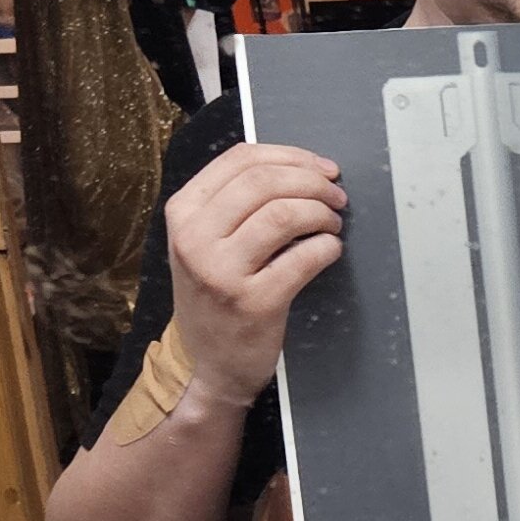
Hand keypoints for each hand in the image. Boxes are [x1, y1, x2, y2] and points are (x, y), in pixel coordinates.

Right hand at [163, 140, 345, 401]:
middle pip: (264, 181)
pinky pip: (302, 259)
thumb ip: (234, 201)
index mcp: (183, 211)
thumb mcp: (204, 241)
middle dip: (313, 181)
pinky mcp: (253, 302)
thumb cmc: (215, 295)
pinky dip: (327, 248)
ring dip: (321, 212)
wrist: (210, 364)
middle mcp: (194, 238)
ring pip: (283, 214)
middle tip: (336, 196)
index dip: (292, 156)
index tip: (323, 168)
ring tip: (333, 223)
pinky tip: (331, 251)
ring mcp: (220, 272)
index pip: (241, 159)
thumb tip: (300, 167)